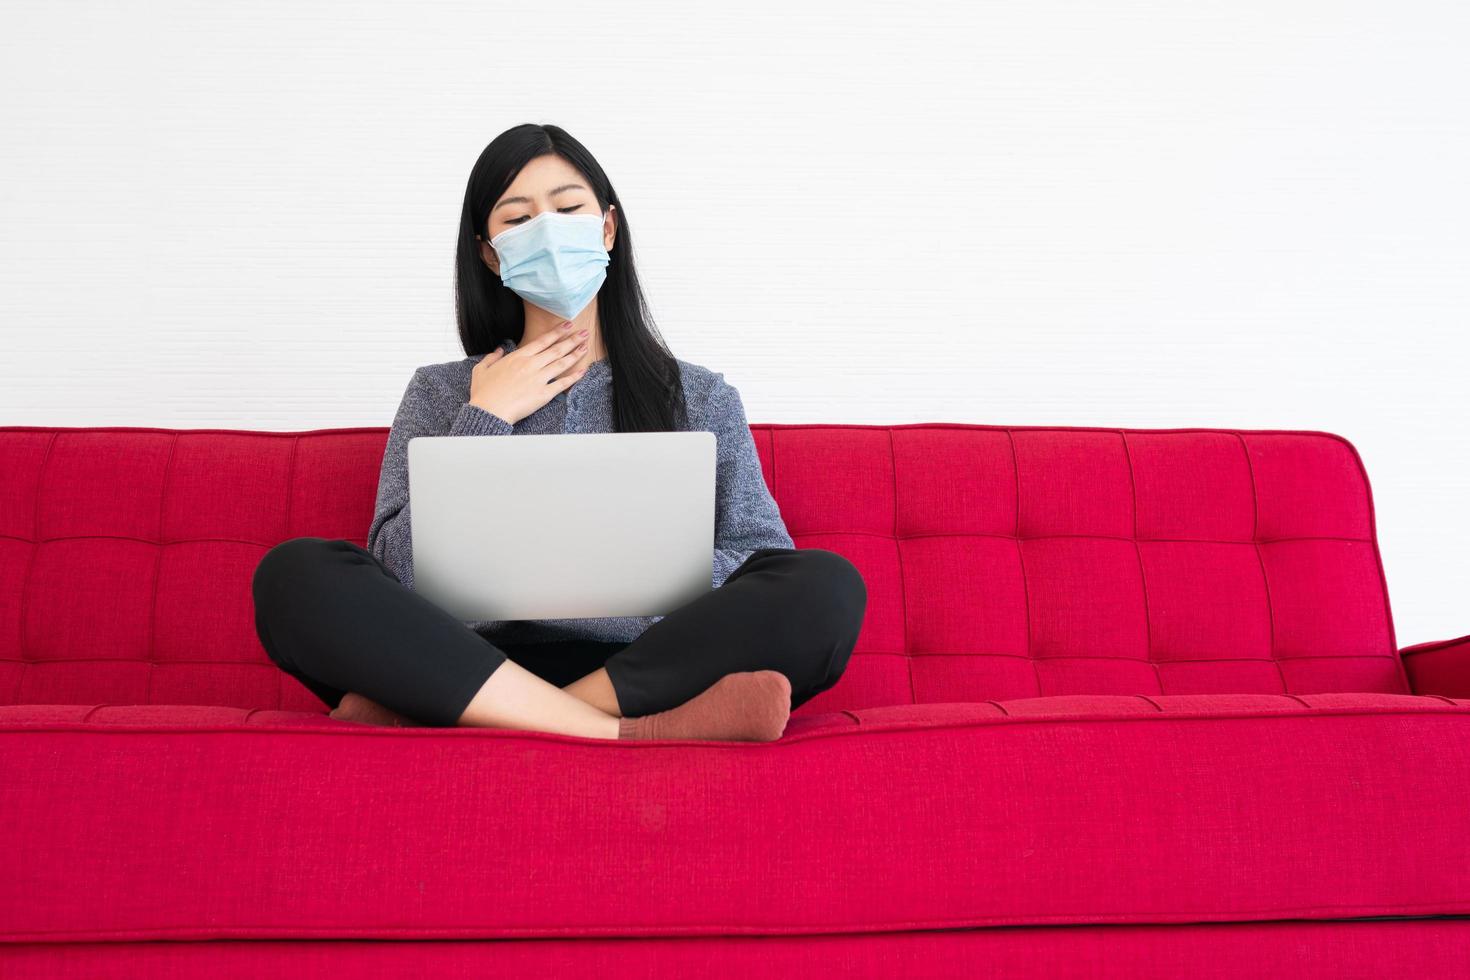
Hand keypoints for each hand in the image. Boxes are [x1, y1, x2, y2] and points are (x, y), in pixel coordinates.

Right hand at [469, 321, 589, 424]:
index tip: (567, 325)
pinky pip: (562, 384)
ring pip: (561, 363)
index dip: (557, 332)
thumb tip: (498, 350)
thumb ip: (492, 357)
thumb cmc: (483, 392)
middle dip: (572, 339)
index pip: (542, 341)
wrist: (489, 411)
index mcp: (518, 357)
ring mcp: (539, 379)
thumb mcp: (481, 369)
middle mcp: (531, 365)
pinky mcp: (544, 394)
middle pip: (556, 349)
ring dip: (575, 353)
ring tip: (585, 346)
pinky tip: (582, 371)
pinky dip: (574, 377)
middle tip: (583, 333)